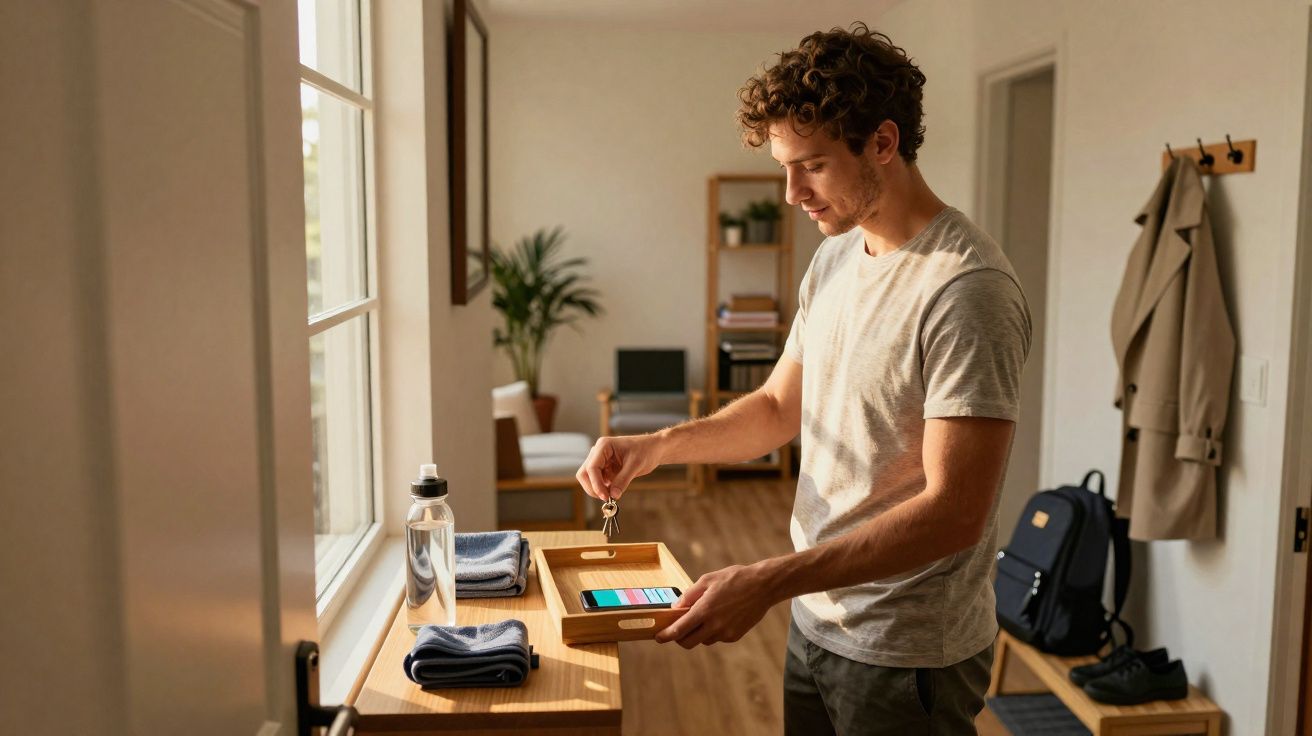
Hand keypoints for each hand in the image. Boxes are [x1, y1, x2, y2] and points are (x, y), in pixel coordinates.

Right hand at [575, 434, 663, 500]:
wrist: (653, 449)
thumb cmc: (646, 451)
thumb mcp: (636, 465)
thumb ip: (623, 480)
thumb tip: (613, 496)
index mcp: (604, 446)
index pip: (592, 468)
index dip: (596, 484)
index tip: (605, 497)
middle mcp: (598, 452)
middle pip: (584, 474)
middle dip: (593, 488)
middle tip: (607, 499)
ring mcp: (600, 461)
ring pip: (588, 479)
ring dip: (597, 489)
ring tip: (612, 496)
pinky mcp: (604, 469)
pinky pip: (598, 482)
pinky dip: (603, 489)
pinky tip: (614, 492)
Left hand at [654, 564, 777, 647]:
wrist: (763, 586)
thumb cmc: (735, 579)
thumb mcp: (708, 580)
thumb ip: (689, 595)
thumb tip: (675, 608)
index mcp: (705, 610)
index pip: (680, 630)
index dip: (666, 636)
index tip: (658, 637)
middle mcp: (715, 625)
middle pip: (688, 643)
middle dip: (679, 638)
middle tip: (677, 629)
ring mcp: (726, 633)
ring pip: (703, 641)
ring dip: (698, 633)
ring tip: (704, 615)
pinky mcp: (735, 636)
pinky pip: (717, 638)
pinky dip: (712, 632)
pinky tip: (719, 617)